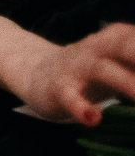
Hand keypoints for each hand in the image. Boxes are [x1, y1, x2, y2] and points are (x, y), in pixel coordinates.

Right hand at [9, 23, 134, 124]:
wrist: (30, 70)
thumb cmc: (84, 72)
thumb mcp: (113, 63)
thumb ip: (132, 65)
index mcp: (109, 43)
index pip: (131, 37)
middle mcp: (94, 52)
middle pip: (123, 46)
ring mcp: (75, 70)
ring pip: (101, 69)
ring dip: (126, 82)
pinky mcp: (59, 90)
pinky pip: (70, 98)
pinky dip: (82, 108)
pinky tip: (92, 118)